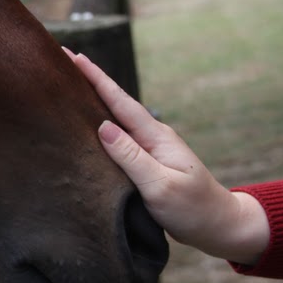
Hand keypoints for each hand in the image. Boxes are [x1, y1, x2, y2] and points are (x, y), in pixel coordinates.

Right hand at [68, 49, 269, 265]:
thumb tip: (102, 127)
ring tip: (68, 85)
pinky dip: (100, 124)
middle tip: (63, 60)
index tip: (73, 56)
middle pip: (115, 103)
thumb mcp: (161, 186)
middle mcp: (153, 136)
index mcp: (156, 137)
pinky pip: (118, 137)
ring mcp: (151, 148)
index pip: (119, 101)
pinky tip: (88, 125)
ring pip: (116, 118)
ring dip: (93, 101)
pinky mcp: (147, 162)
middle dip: (90, 81)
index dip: (95, 78)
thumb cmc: (193, 209)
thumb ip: (131, 158)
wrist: (219, 226)